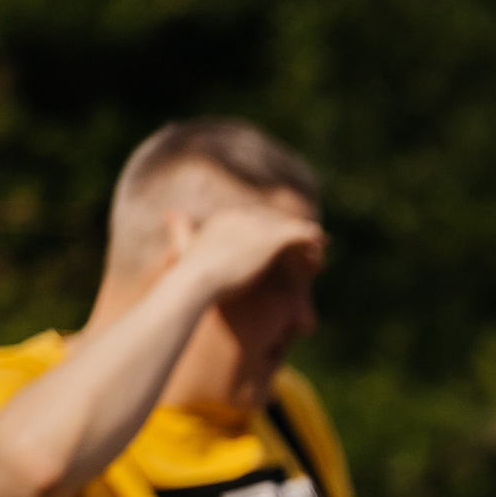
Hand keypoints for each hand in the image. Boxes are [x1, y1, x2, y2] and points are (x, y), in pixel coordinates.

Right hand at [168, 203, 326, 299]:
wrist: (195, 282)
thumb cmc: (187, 277)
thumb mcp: (183, 249)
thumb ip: (181, 233)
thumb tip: (172, 214)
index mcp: (224, 220)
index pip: (255, 221)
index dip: (270, 233)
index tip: (281, 248)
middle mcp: (242, 217)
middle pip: (274, 223)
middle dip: (289, 237)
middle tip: (306, 252)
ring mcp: (258, 226)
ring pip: (290, 229)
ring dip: (305, 242)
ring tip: (317, 259)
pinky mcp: (273, 239)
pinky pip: (300, 234)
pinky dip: (313, 237)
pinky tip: (323, 245)